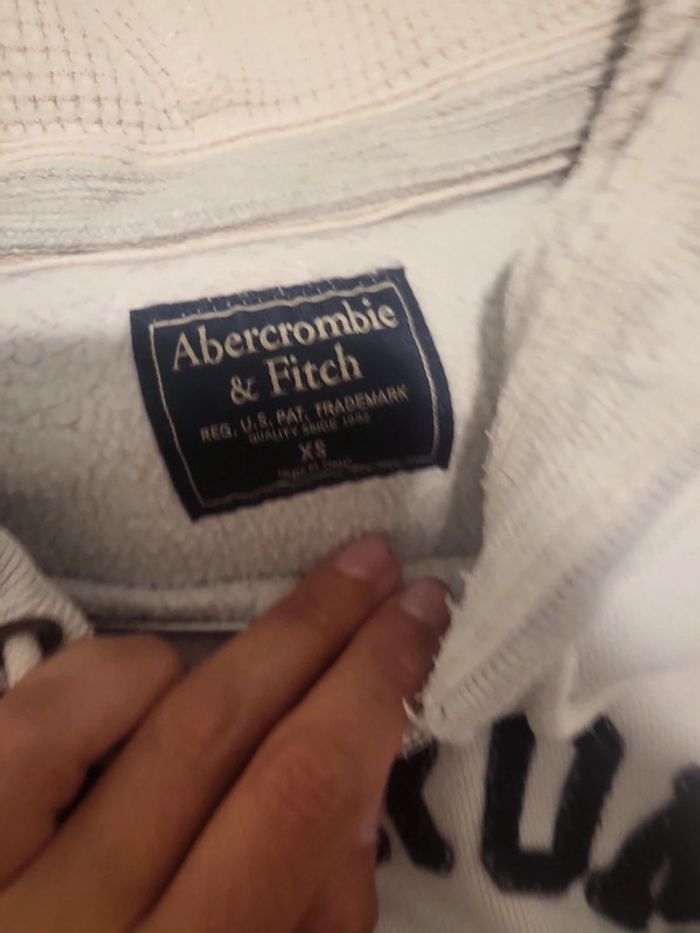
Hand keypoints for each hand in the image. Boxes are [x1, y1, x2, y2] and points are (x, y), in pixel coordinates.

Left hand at [0, 536, 448, 931]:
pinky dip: (121, 675)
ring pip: (138, 705)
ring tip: (265, 659)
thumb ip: (315, 916)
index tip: (417, 616)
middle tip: (377, 566)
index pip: (303, 801)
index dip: (373, 687)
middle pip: (232, 735)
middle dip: (324, 630)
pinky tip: (151, 690)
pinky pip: (40, 712)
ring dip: (225, 660)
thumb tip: (351, 787)